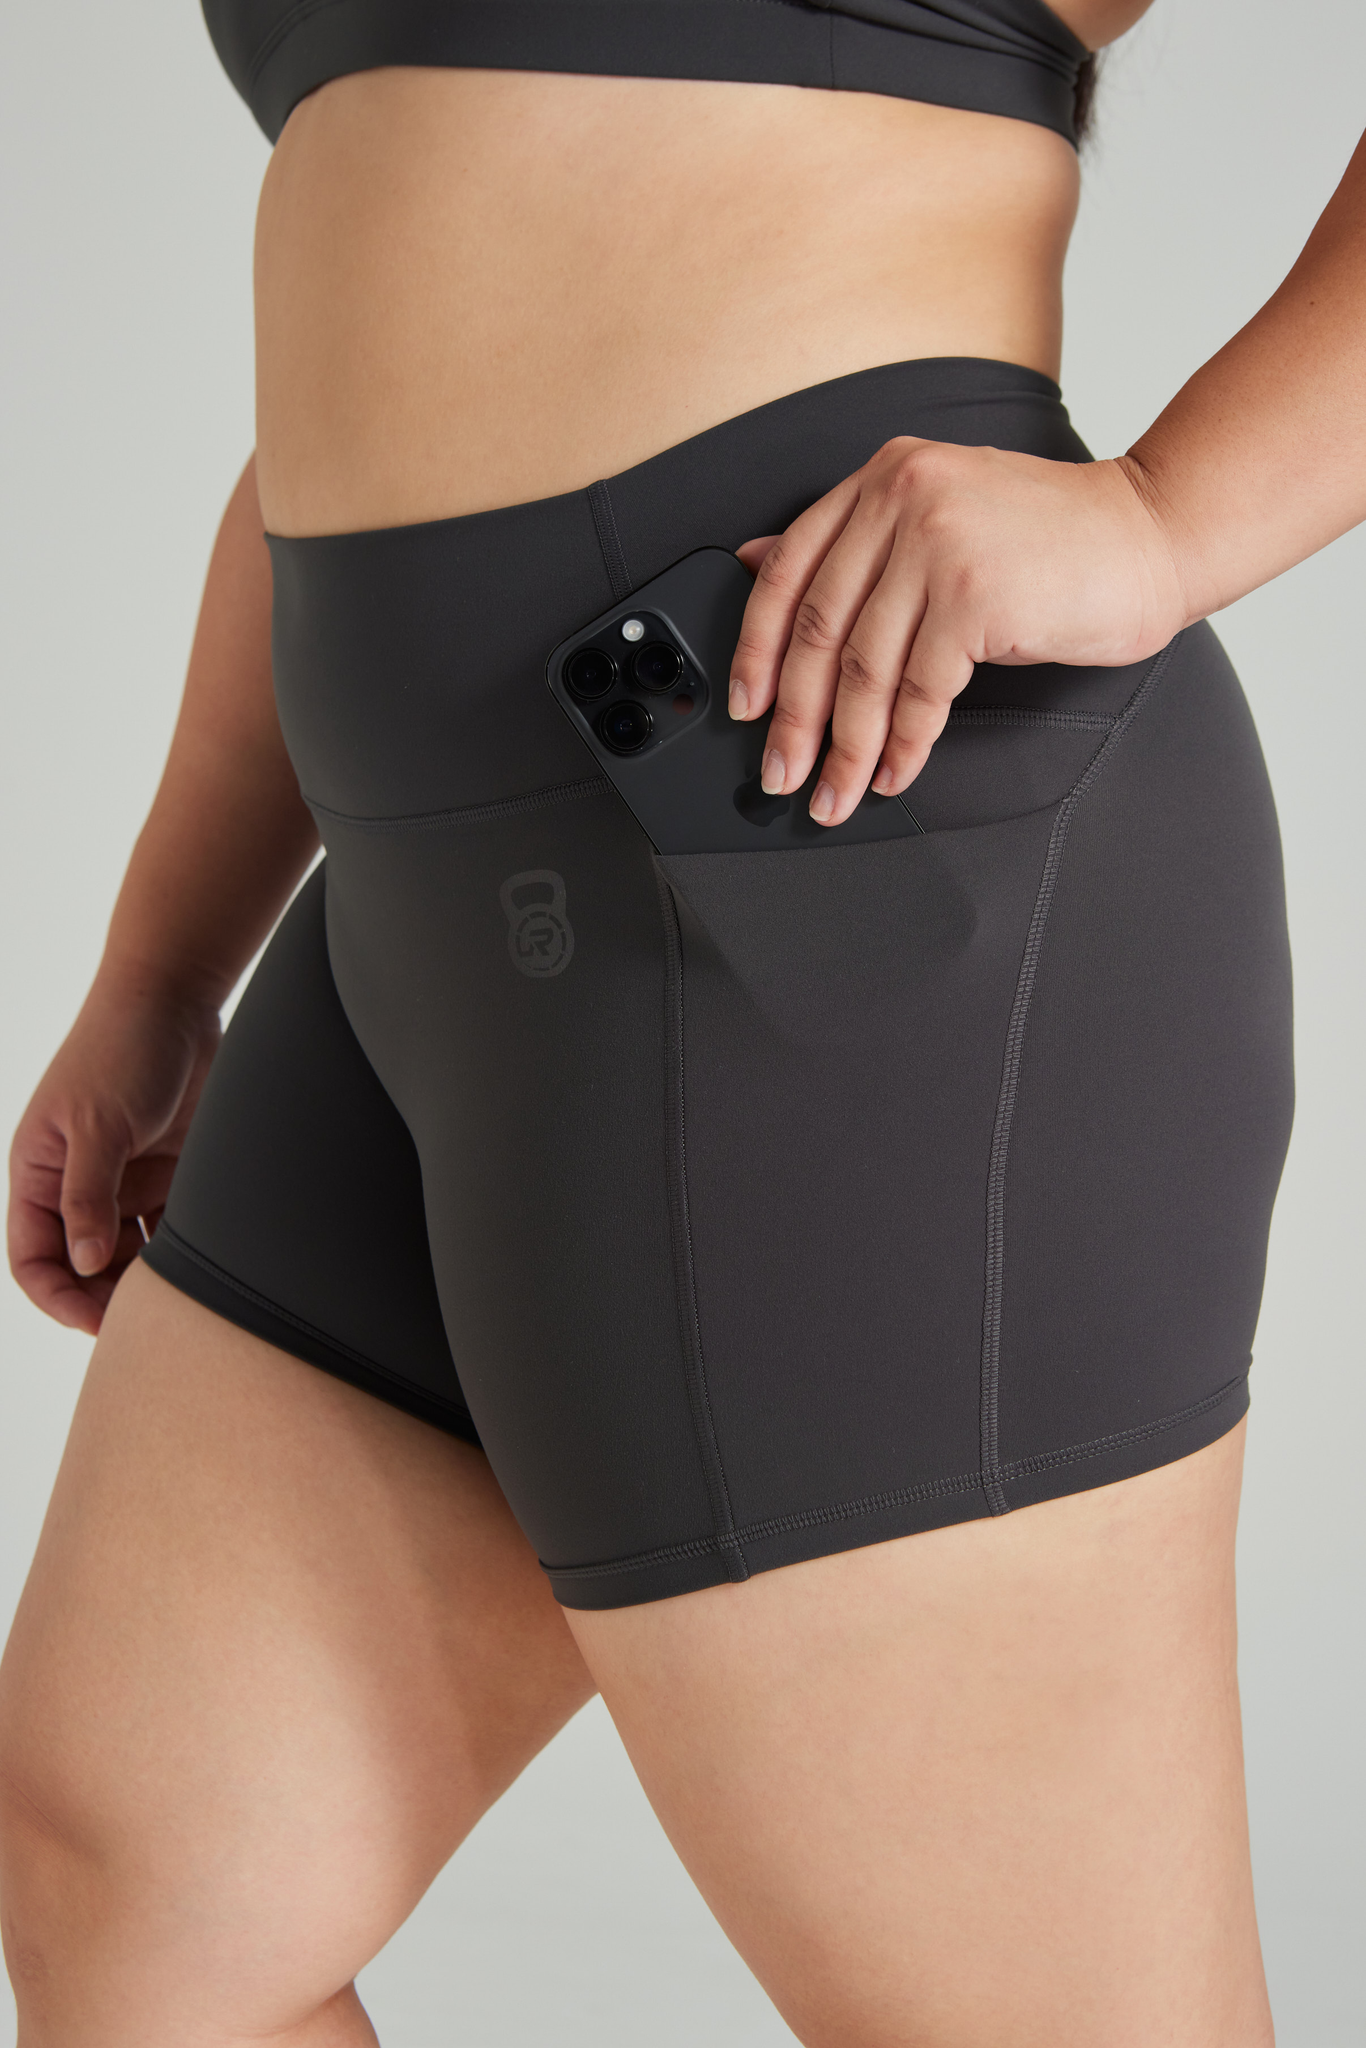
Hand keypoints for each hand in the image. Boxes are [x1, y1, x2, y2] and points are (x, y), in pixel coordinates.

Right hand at [8, 979, 221, 1334]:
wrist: (176, 999)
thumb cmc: (121, 1049)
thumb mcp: (97, 1124)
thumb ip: (88, 1196)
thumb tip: (85, 1262)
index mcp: (39, 1174)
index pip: (32, 1256)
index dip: (57, 1295)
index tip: (94, 1323)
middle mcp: (78, 1185)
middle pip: (82, 1265)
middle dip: (105, 1297)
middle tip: (145, 1319)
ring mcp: (125, 1180)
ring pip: (129, 1254)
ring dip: (147, 1278)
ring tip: (180, 1292)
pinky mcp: (168, 1172)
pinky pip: (169, 1229)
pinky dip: (180, 1251)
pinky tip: (203, 1261)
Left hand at [729, 441, 1188, 825]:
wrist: (1153, 532)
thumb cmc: (1054, 536)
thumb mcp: (941, 513)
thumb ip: (857, 538)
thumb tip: (754, 563)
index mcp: (884, 476)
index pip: (790, 570)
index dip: (756, 649)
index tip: (746, 705)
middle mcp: (903, 497)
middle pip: (819, 630)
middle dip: (795, 719)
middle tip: (781, 772)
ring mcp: (939, 543)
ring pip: (864, 669)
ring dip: (846, 747)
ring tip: (836, 792)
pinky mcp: (975, 595)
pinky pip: (920, 691)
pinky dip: (903, 744)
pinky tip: (894, 772)